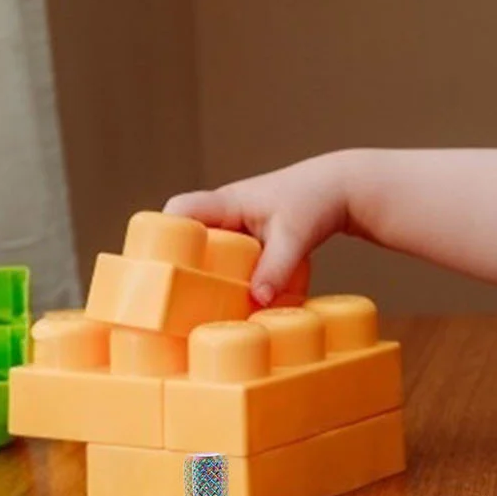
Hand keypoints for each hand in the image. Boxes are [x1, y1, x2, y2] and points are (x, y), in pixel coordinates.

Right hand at [165, 151, 354, 305]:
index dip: (162, 233)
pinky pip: (225, 257)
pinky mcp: (249, 238)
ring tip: (192, 307)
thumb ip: (276, 268)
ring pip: (205, 249)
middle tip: (170, 297)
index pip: (179, 210)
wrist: (340, 189)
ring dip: (200, 272)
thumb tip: (256, 301)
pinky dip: (223, 275)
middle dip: (175, 262)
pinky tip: (227, 301)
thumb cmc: (315, 201)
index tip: (156, 265)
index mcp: (227, 203)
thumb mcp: (295, 237)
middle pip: (184, 234)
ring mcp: (236, 225)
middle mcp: (224, 212)